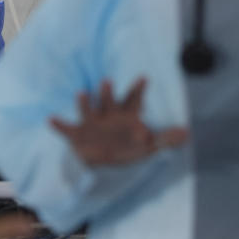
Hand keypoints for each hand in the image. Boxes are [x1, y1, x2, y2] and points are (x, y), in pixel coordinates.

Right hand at [50, 78, 188, 166]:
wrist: (101, 160)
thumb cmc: (126, 147)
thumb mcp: (147, 146)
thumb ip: (166, 139)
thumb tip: (187, 133)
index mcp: (125, 115)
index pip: (133, 100)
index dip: (138, 90)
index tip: (143, 78)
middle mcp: (107, 115)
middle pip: (108, 101)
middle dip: (108, 92)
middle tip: (108, 81)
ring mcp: (91, 123)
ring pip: (88, 110)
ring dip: (84, 102)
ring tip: (81, 93)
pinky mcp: (77, 134)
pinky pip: (66, 129)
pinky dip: (59, 125)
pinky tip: (51, 120)